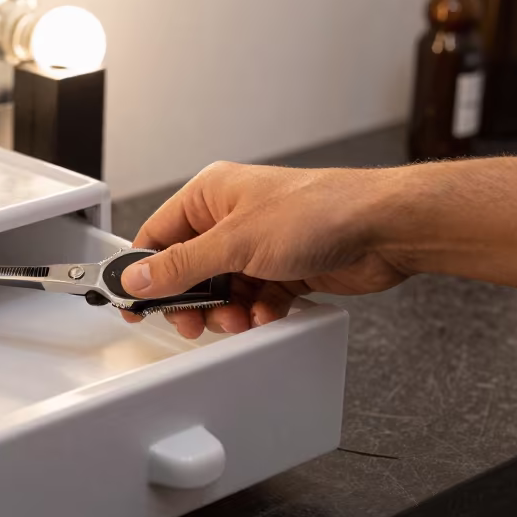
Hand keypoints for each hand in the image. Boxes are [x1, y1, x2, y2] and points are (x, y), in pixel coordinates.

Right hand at [120, 161, 410, 337]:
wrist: (382, 228)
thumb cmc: (319, 210)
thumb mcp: (235, 243)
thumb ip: (181, 266)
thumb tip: (138, 278)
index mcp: (210, 195)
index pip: (157, 237)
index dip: (144, 273)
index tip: (133, 303)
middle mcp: (231, 218)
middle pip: (189, 271)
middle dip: (193, 301)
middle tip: (195, 322)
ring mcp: (258, 245)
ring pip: (222, 291)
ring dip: (228, 311)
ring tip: (240, 317)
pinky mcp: (284, 269)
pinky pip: (253, 299)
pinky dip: (257, 312)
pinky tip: (267, 312)